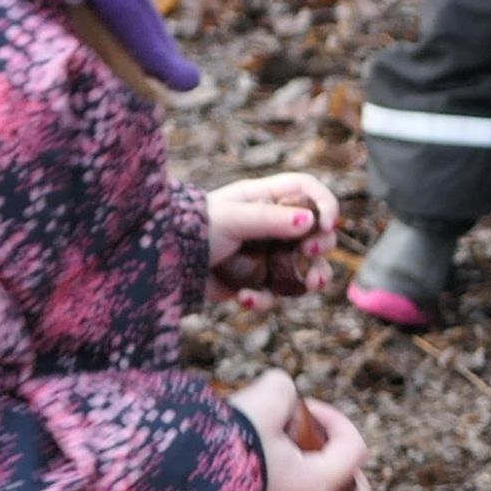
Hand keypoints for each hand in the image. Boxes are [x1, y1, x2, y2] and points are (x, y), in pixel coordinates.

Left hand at [206, 174, 338, 308]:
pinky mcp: (256, 282)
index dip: (324, 204)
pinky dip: (265, 299)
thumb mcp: (232, 219)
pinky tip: (245, 298)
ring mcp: (266, 255)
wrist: (164, 265)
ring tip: (308, 285)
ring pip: (306, 267)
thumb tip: (309, 222)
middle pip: (316, 231)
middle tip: (310, 252)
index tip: (327, 224)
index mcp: (265, 198)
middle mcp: (271, 225)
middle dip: (321, 244)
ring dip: (312, 276)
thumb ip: (269, 220)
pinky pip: (275, 294)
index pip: (307, 191)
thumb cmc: (193, 230)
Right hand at [231, 369, 372, 490]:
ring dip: (309, 481)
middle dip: (354, 486)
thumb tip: (282, 397)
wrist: (172, 476)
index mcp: (314, 487)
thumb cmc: (224, 442)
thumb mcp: (263, 399)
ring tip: (282, 450)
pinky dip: (276, 487)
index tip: (306, 407)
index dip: (338, 420)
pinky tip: (249, 461)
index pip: (355, 451)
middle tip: (331, 460)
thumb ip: (283, 390)